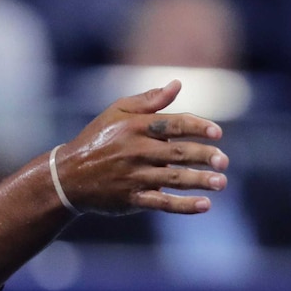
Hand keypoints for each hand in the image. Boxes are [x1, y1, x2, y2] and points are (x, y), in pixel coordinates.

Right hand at [55, 80, 227, 215]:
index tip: (217, 133)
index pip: (173, 124)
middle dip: (204, 156)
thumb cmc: (96, 140)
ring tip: (221, 183)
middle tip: (223, 161)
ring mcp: (133, 176)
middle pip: (177, 153)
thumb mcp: (116, 113)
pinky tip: (204, 205)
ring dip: (199, 181)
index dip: (198, 127)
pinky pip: (161, 202)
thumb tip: (178, 84)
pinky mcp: (130, 198)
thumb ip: (149, 100)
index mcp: (135, 127)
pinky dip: (183, 205)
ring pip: (172, 179)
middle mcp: (135, 151)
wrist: (67, 176)